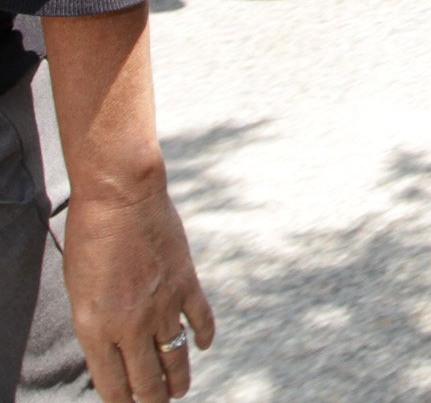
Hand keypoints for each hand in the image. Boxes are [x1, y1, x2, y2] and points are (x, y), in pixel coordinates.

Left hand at [62, 187, 213, 402]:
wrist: (121, 198)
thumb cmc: (89, 240)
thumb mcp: (79, 291)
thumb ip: (96, 323)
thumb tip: (112, 347)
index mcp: (96, 330)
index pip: (111, 385)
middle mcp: (131, 326)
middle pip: (146, 380)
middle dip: (151, 401)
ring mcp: (163, 306)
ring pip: (175, 358)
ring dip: (178, 380)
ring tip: (179, 391)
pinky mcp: (187, 284)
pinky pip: (200, 321)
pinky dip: (202, 337)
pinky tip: (201, 346)